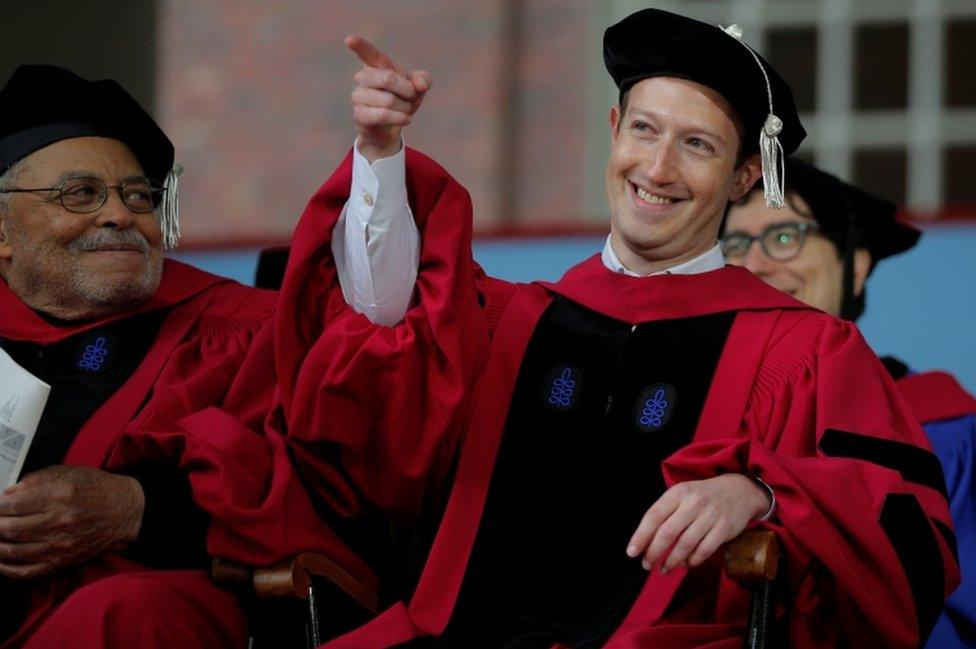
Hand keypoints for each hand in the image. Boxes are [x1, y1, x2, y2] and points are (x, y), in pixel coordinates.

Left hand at [0, 465, 143, 578]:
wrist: (125, 511)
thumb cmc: (97, 489)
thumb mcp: (70, 472)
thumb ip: (37, 479)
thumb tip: (8, 492)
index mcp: (59, 495)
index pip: (12, 505)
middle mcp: (58, 521)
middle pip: (10, 529)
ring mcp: (60, 544)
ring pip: (14, 551)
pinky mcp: (63, 560)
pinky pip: (28, 571)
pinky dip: (8, 569)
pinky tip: (0, 561)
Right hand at [345, 35, 431, 161]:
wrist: (392, 128)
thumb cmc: (403, 100)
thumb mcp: (418, 87)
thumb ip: (423, 80)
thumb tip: (419, 85)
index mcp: (375, 65)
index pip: (368, 53)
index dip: (359, 46)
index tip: (349, 40)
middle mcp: (362, 78)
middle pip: (388, 78)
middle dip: (407, 89)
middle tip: (412, 95)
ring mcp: (358, 96)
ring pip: (388, 100)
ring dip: (404, 107)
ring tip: (405, 110)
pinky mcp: (359, 115)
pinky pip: (382, 115)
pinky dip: (400, 118)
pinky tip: (405, 119)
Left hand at [626, 473, 770, 573]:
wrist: (740, 490)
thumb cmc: (703, 496)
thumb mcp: (682, 494)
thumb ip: (666, 513)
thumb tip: (645, 540)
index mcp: (678, 493)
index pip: (654, 516)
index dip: (641, 536)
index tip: (632, 552)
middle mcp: (693, 502)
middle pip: (667, 532)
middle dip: (654, 552)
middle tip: (646, 564)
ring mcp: (710, 515)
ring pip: (685, 544)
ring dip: (672, 561)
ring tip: (664, 569)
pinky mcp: (724, 528)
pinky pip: (704, 550)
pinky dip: (692, 561)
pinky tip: (685, 565)